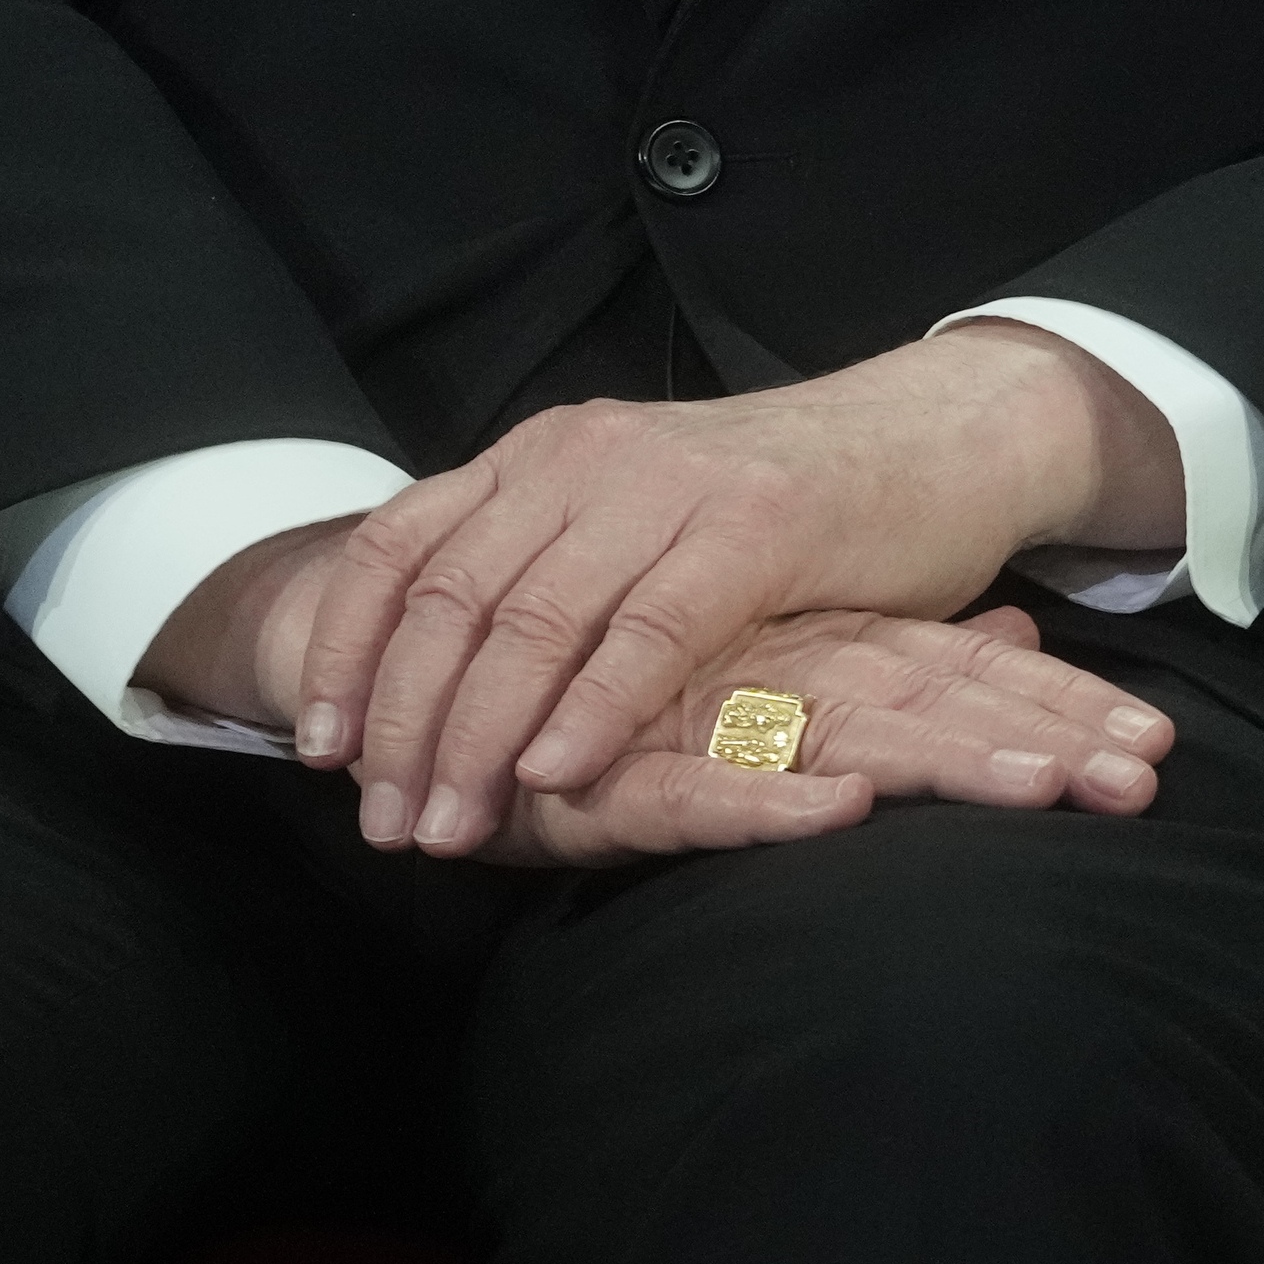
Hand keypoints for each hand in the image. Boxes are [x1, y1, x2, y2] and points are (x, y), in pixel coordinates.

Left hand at [287, 327, 1183, 857]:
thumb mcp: (638, 516)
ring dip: (479, 738)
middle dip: (405, 726)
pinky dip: (591, 710)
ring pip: (534, 621)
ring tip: (455, 825)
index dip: (347, 654)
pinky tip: (557, 775)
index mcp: (548, 452)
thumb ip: (548, 567)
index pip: (400, 548)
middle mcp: (590, 456)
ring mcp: (673, 486)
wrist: (940, 437)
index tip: (324, 753)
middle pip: (452, 599)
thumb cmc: (787, 503)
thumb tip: (429, 681)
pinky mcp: (758, 527)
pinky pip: (647, 631)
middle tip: (391, 826)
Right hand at [465, 604, 1176, 867]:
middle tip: (1144, 777)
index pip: (968, 674)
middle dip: (1044, 739)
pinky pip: (697, 786)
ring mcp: (702, 704)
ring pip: (846, 730)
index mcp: (826, 644)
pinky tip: (839, 810)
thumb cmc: (633, 676)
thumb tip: (1010, 626)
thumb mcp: (784, 668)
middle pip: (938, 697)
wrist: (444, 645)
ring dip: (952, 763)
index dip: (1061, 709)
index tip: (1158, 754)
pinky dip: (767, 800)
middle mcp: (778, 661)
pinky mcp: (612, 763)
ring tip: (1052, 790)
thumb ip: (898, 655)